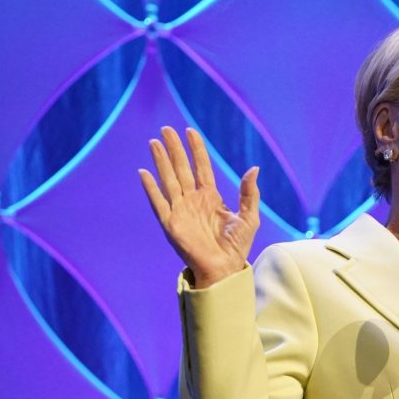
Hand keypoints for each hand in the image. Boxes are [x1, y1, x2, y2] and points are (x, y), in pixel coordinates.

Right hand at [139, 125, 259, 287]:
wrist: (225, 269)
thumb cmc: (237, 246)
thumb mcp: (249, 217)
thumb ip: (250, 193)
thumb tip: (254, 168)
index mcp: (211, 197)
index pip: (201, 167)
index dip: (196, 150)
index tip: (190, 131)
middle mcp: (193, 201)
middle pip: (181, 169)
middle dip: (175, 149)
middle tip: (166, 129)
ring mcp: (181, 210)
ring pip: (169, 180)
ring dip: (161, 162)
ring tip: (154, 143)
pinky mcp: (171, 224)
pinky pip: (159, 202)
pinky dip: (151, 188)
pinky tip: (144, 172)